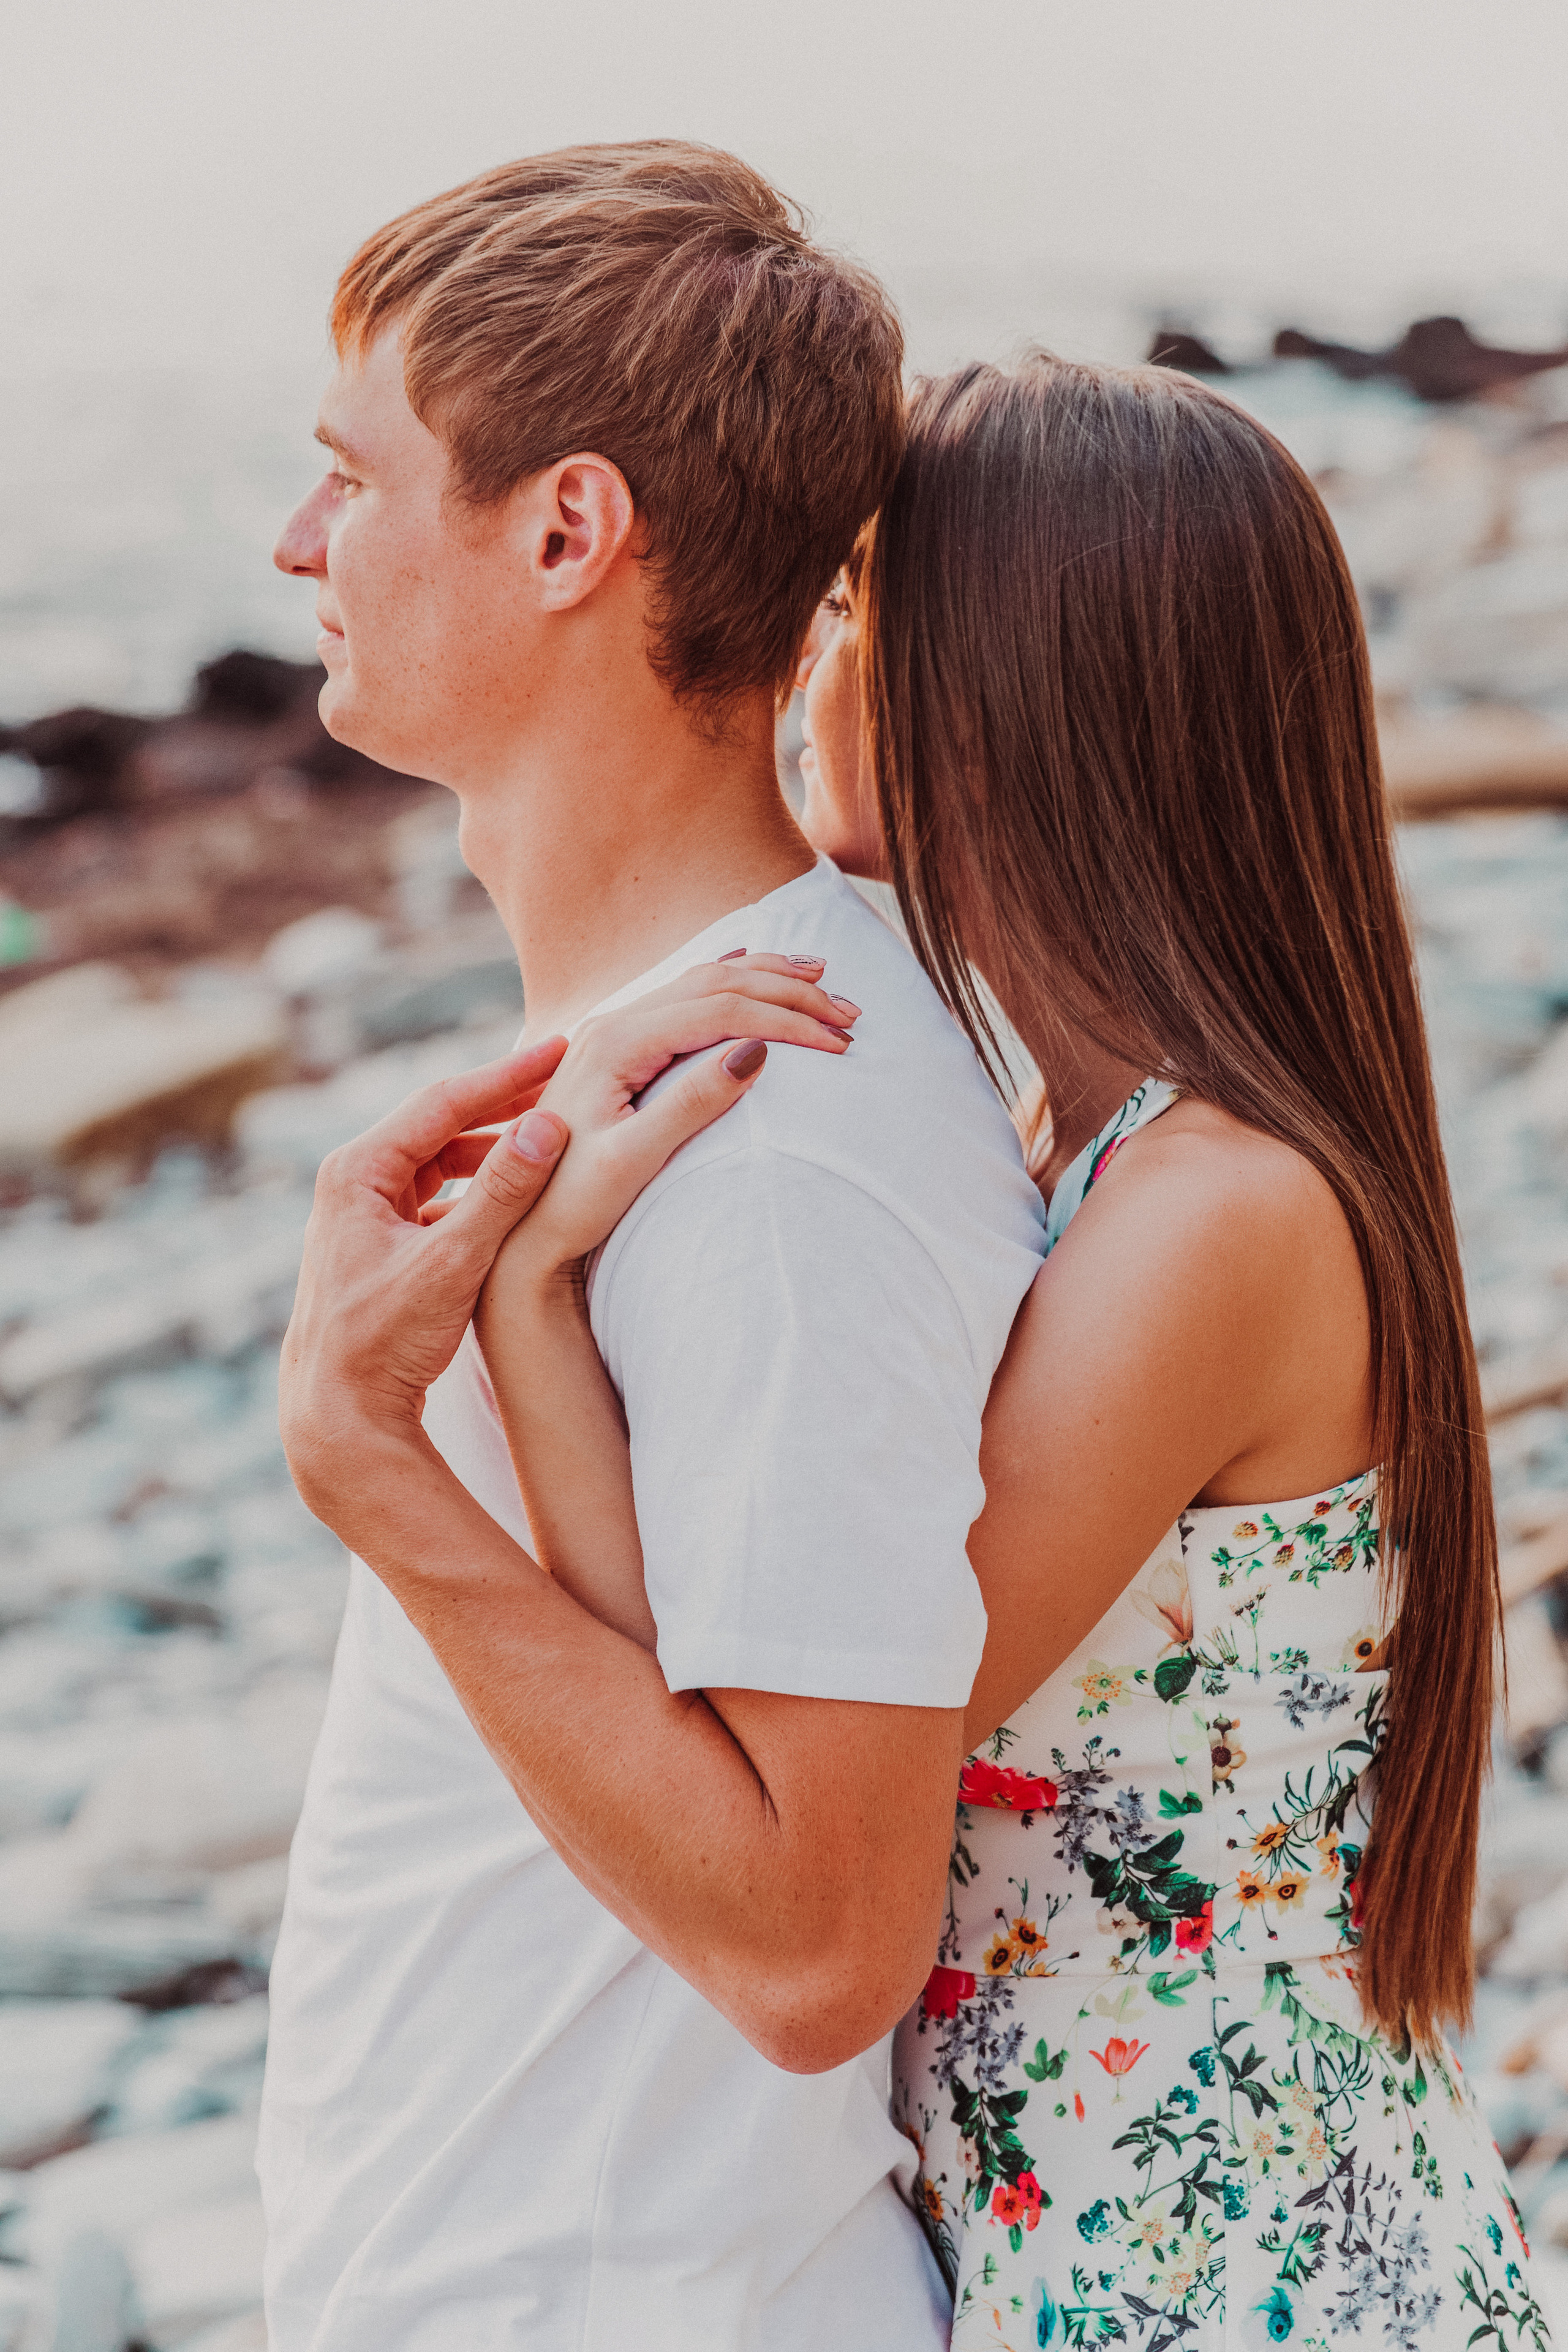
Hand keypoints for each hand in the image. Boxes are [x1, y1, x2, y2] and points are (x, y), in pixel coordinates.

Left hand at [280, 1037, 572, 1509]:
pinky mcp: (382, 1243)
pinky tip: (521, 1193)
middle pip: (442, 1124)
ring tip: (553, 1131)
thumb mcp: (452, 1262)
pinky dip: (481, 1187)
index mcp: (357, 1172)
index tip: (560, 1048)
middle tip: (567, 1078)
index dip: (506, 1075)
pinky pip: (440, 1195)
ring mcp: (366, 1213)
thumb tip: (546, 1125)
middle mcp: (354, 1182)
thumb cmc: (384, 1341)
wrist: (340, 1415)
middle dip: (505, 1104)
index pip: (443, 1102)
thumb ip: (501, 1193)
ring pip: (442, 1160)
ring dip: (495, 1147)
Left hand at [480, 951, 857, 1295]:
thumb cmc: (570, 1204)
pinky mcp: (618, 1049)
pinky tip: (752, 969)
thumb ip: (691, 1104)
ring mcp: (613, 1032)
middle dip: (790, 992)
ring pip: (703, 982)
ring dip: (767, 979)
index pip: (722, 1011)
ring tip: (823, 979)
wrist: (520, 1224)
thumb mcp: (631, 1163)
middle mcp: (612, 1024)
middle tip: (851, 1013)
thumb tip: (756, 1051)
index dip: (788, 1022)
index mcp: (616, 1043)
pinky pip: (686, 997)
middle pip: (717, 984)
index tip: (841, 1045)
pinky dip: (732, 983)